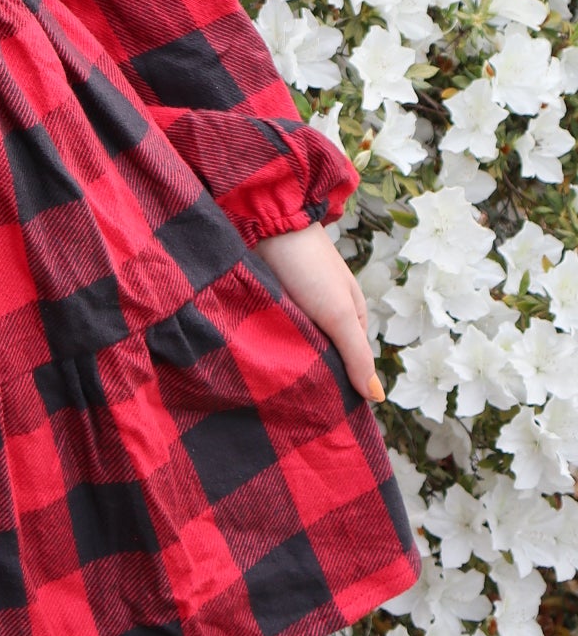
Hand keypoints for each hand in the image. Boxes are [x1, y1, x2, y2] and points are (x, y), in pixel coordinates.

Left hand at [251, 221, 384, 404]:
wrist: (266, 223)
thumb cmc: (310, 267)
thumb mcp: (339, 314)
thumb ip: (357, 355)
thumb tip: (377, 398)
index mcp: (350, 317)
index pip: (349, 365)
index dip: (339, 387)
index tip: (323, 413)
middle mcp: (324, 314)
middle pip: (321, 357)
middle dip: (310, 375)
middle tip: (292, 403)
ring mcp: (296, 307)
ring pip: (294, 346)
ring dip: (286, 361)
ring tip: (272, 388)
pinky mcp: (269, 302)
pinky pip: (271, 332)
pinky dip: (267, 344)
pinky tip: (256, 361)